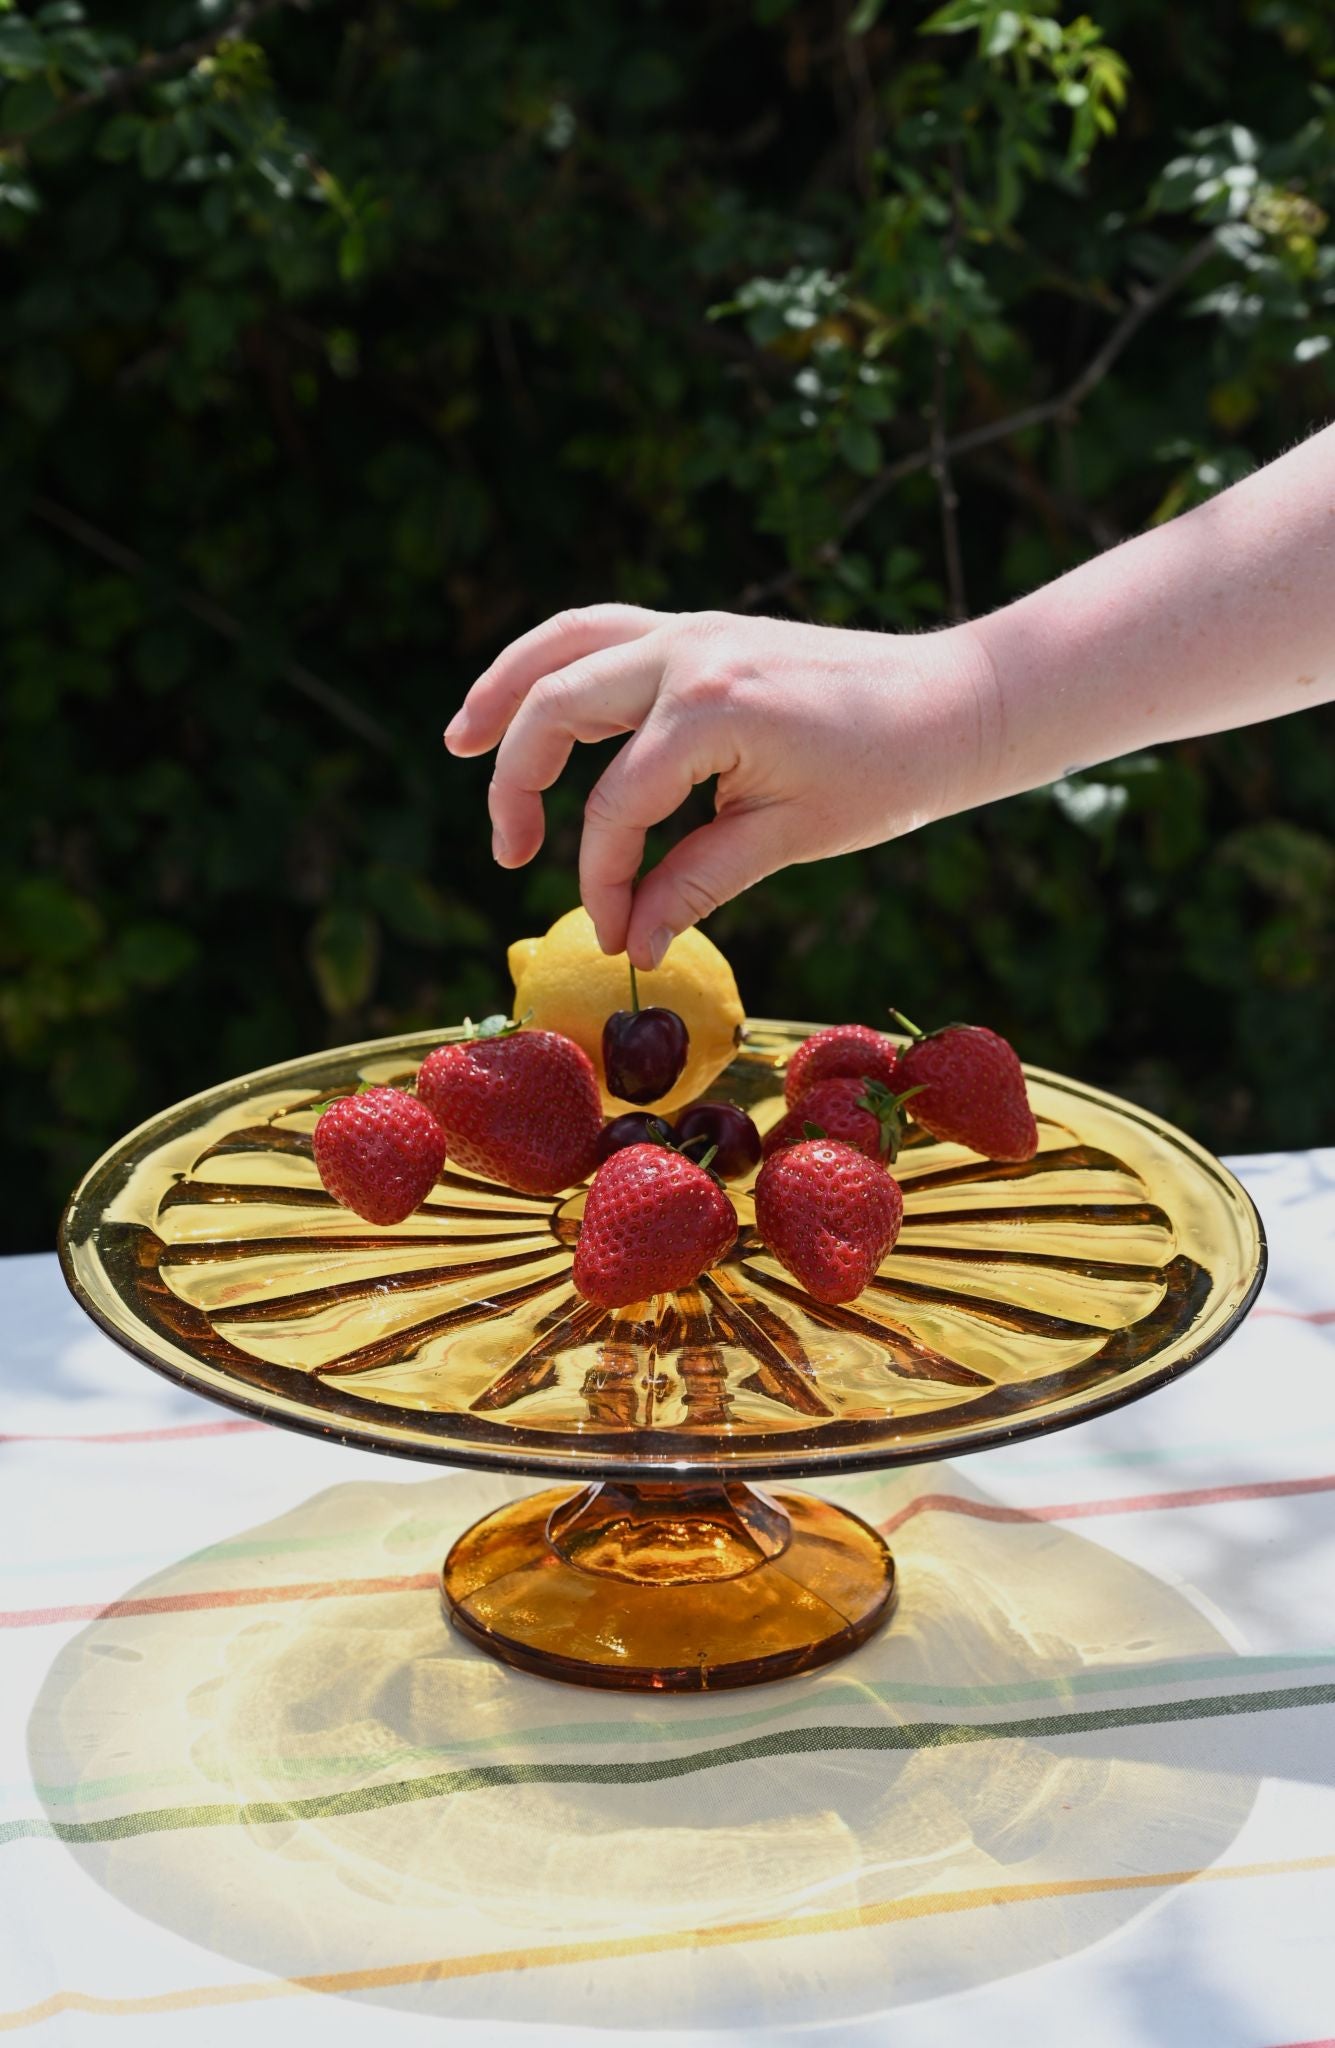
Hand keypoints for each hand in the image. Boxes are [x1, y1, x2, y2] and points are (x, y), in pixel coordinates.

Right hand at [444, 605, 999, 968]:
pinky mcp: (701, 632)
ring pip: (565, 645)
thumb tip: (629, 943)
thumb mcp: (787, 838)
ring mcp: (691, 631)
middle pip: (558, 710)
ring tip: (459, 743)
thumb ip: (694, 883)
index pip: (616, 806)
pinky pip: (603, 634)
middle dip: (518, 787)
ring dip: (505, 691)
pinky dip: (556, 665)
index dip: (601, 881)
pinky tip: (533, 704)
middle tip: (509, 857)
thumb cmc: (888, 775)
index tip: (612, 937)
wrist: (957, 703)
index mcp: (711, 708)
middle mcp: (688, 653)